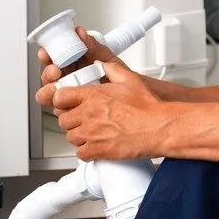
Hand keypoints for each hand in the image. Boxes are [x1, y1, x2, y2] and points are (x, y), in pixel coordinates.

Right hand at [34, 28, 128, 113]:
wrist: (132, 96)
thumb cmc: (118, 77)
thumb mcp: (107, 59)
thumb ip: (93, 46)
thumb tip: (80, 32)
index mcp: (71, 65)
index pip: (51, 58)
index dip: (45, 55)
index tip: (45, 53)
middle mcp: (66, 80)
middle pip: (47, 78)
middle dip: (47, 74)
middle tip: (55, 70)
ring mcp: (67, 96)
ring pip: (48, 95)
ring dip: (50, 91)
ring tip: (60, 88)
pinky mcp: (71, 110)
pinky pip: (59, 110)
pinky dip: (61, 107)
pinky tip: (69, 104)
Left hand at [53, 60, 170, 160]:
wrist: (158, 127)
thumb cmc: (148, 106)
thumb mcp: (129, 79)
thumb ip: (111, 69)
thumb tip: (101, 65)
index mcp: (94, 96)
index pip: (60, 96)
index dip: (62, 100)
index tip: (66, 103)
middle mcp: (89, 114)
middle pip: (63, 119)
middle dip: (71, 119)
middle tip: (82, 120)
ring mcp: (92, 133)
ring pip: (70, 137)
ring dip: (78, 135)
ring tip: (91, 133)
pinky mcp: (98, 150)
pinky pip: (80, 153)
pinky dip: (86, 151)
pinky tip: (95, 146)